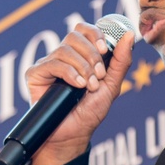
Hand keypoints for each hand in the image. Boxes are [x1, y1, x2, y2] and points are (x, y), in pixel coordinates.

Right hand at [25, 22, 134, 164]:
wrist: (72, 135)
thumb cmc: (90, 113)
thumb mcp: (111, 86)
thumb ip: (120, 61)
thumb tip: (129, 35)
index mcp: (79, 55)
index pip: (83, 30)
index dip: (94, 34)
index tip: (104, 50)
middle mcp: (62, 57)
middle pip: (74, 36)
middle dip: (91, 54)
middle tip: (98, 76)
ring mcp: (48, 65)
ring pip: (64, 49)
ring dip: (82, 67)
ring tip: (88, 86)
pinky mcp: (35, 75)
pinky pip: (52, 63)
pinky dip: (69, 73)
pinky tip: (76, 86)